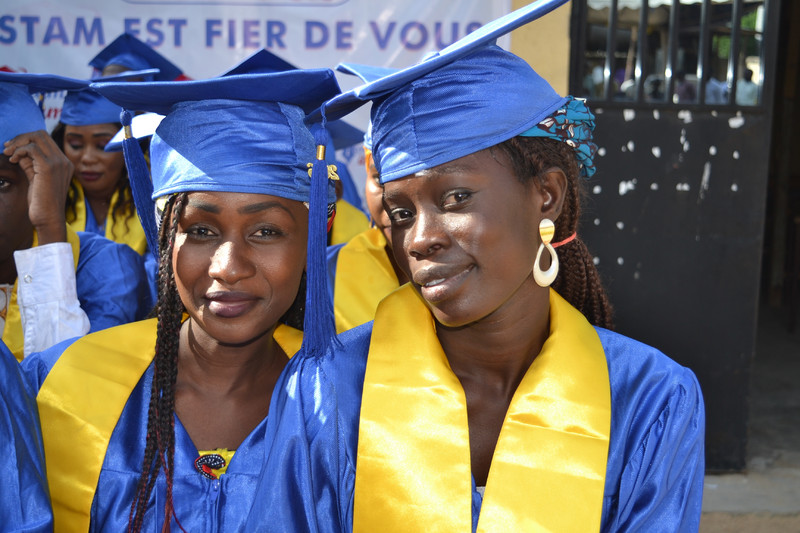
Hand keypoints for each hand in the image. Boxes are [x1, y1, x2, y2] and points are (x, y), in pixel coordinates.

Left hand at [4, 130, 72, 244]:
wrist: (49, 219)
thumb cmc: (42, 203)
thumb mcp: (36, 178)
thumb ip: (30, 163)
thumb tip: (18, 150)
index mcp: (64, 163)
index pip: (45, 139)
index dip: (26, 140)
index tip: (12, 149)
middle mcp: (64, 161)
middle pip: (40, 134)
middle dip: (20, 138)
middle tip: (8, 149)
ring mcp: (58, 163)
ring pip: (36, 138)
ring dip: (17, 143)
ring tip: (8, 154)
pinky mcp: (49, 168)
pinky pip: (31, 149)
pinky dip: (18, 151)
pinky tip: (12, 160)